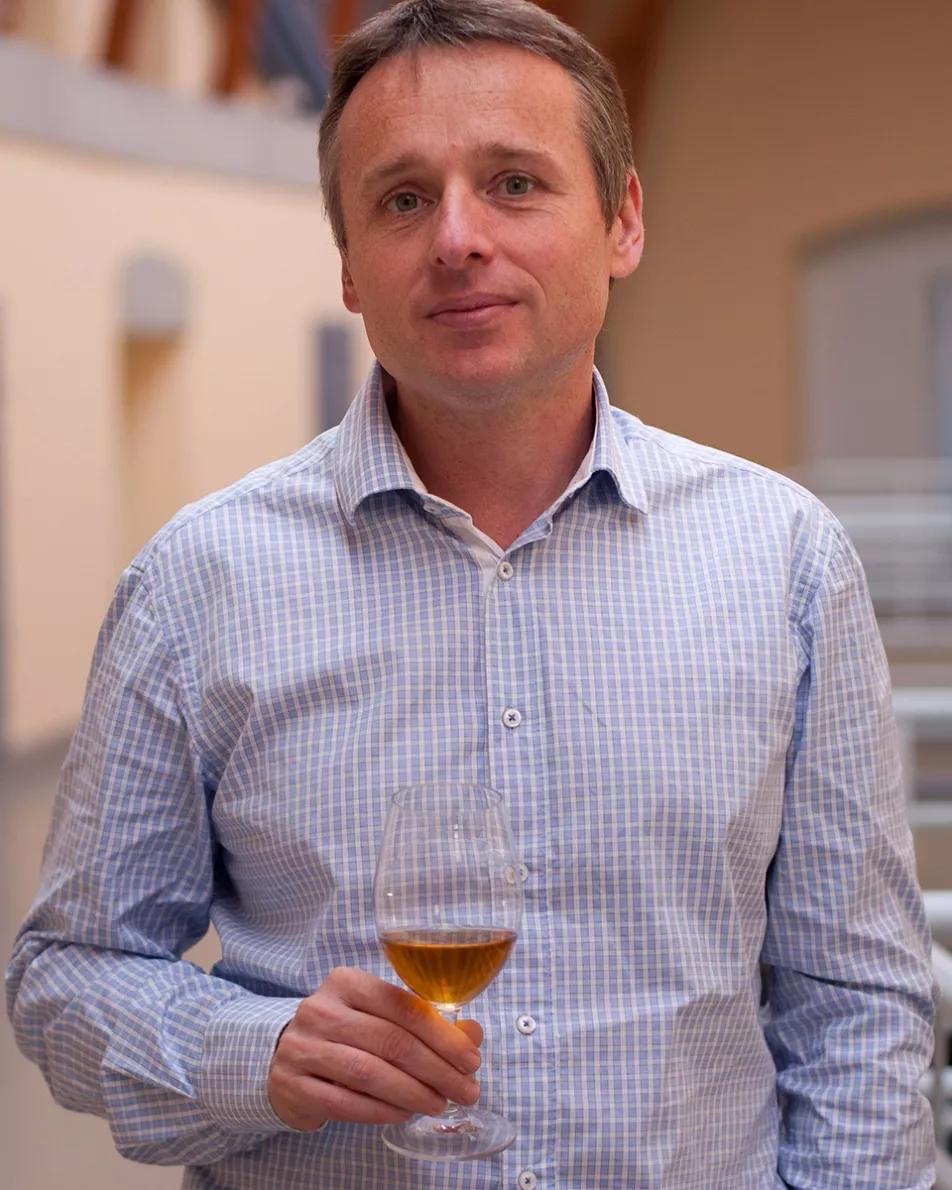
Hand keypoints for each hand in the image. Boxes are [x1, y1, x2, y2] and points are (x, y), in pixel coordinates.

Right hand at [267, 967, 482, 1130]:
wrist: (284, 1059)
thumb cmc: (344, 1034)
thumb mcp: (379, 1017)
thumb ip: (425, 1022)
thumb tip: (473, 1035)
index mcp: (346, 982)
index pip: (403, 1006)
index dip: (442, 1035)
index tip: (471, 1060)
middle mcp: (320, 1009)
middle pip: (390, 1040)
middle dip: (436, 1069)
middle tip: (466, 1091)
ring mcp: (302, 1047)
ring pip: (369, 1072)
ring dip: (412, 1093)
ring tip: (439, 1104)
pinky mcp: (292, 1084)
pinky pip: (345, 1102)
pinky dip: (381, 1111)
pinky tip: (405, 1114)